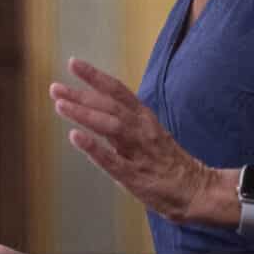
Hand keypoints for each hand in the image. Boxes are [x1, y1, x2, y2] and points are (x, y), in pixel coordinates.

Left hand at [52, 57, 226, 224]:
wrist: (198, 190)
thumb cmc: (168, 163)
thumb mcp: (148, 134)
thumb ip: (122, 122)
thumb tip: (91, 109)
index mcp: (144, 118)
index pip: (118, 91)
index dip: (95, 76)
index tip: (73, 63)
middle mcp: (142, 130)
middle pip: (109, 106)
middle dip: (81, 95)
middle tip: (55, 88)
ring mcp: (139, 152)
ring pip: (110, 126)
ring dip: (84, 114)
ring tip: (61, 105)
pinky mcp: (135, 176)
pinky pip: (112, 159)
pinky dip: (93, 147)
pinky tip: (76, 137)